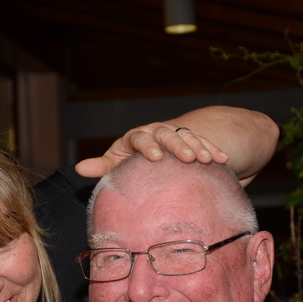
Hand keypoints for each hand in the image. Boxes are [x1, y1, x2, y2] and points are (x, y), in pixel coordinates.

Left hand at [75, 106, 278, 186]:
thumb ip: (102, 166)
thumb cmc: (130, 163)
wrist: (155, 153)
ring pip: (189, 137)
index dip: (147, 146)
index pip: (140, 137)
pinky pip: (205, 144)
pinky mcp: (193, 141)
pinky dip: (214, 151)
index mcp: (136, 137)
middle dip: (178, 145)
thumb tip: (80, 168)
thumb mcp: (117, 163)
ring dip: (199, 148)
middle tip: (187, 158)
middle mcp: (156, 132)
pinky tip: (222, 161)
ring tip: (207, 160)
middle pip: (167, 134)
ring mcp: (176, 135)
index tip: (154, 157)